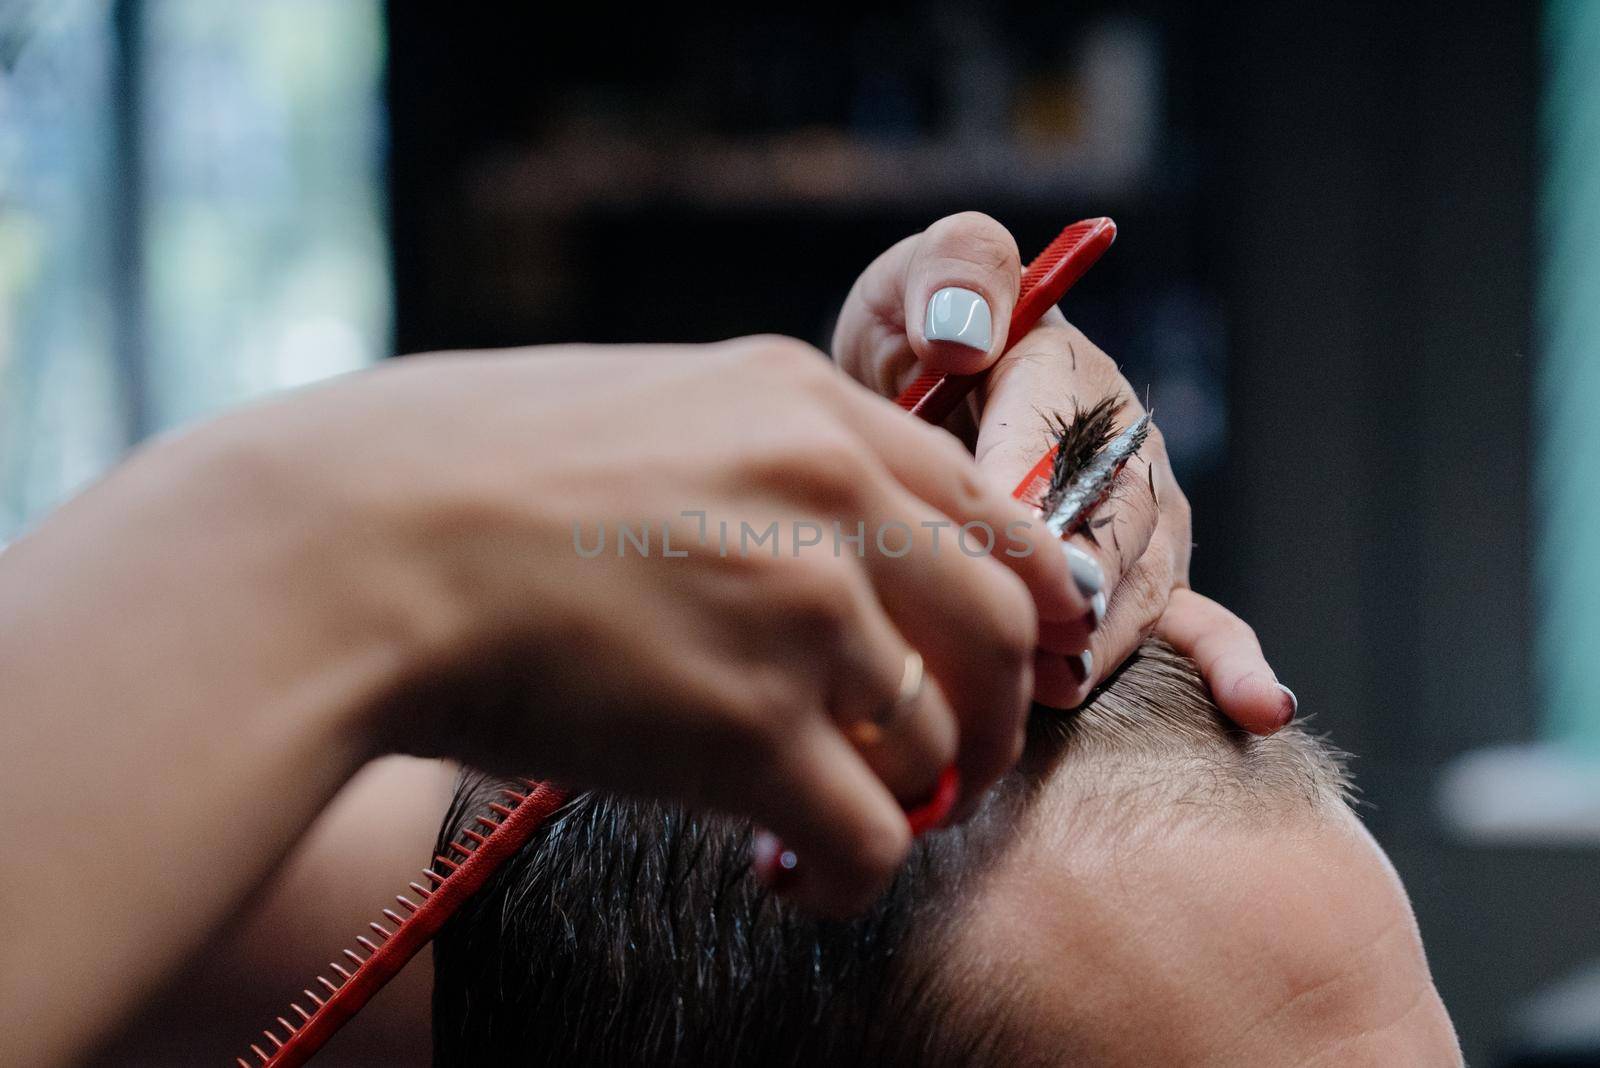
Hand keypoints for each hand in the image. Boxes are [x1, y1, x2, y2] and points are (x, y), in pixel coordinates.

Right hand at [234, 338, 1084, 912]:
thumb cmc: (464, 475)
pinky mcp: (749, 730)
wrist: (351, 544)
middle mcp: (827, 491)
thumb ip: (760, 458)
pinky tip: (804, 881)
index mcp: (803, 401)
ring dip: (906, 796)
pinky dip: (854, 876)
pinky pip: (871, 837)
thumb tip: (834, 551)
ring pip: (934, 739)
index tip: (1015, 658)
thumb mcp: (647, 410)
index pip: (984, 504)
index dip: (1022, 596)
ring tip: (845, 818)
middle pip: (999, 624)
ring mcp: (799, 607)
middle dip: (992, 712)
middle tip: (956, 762)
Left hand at [833, 212, 1294, 731]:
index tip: (1002, 529)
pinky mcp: (1142, 579)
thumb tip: (963, 332)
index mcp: (1065, 366)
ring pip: (1144, 580)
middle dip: (1076, 573)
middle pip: (1113, 515)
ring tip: (1062, 678)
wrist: (920, 402)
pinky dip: (1231, 664)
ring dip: (1105, 634)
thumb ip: (950, 274)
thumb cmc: (918, 342)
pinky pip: (1200, 623)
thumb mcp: (911, 284)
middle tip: (1037, 624)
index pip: (1055, 424)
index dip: (1029, 481)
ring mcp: (1141, 519)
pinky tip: (1259, 706)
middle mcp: (1122, 445)